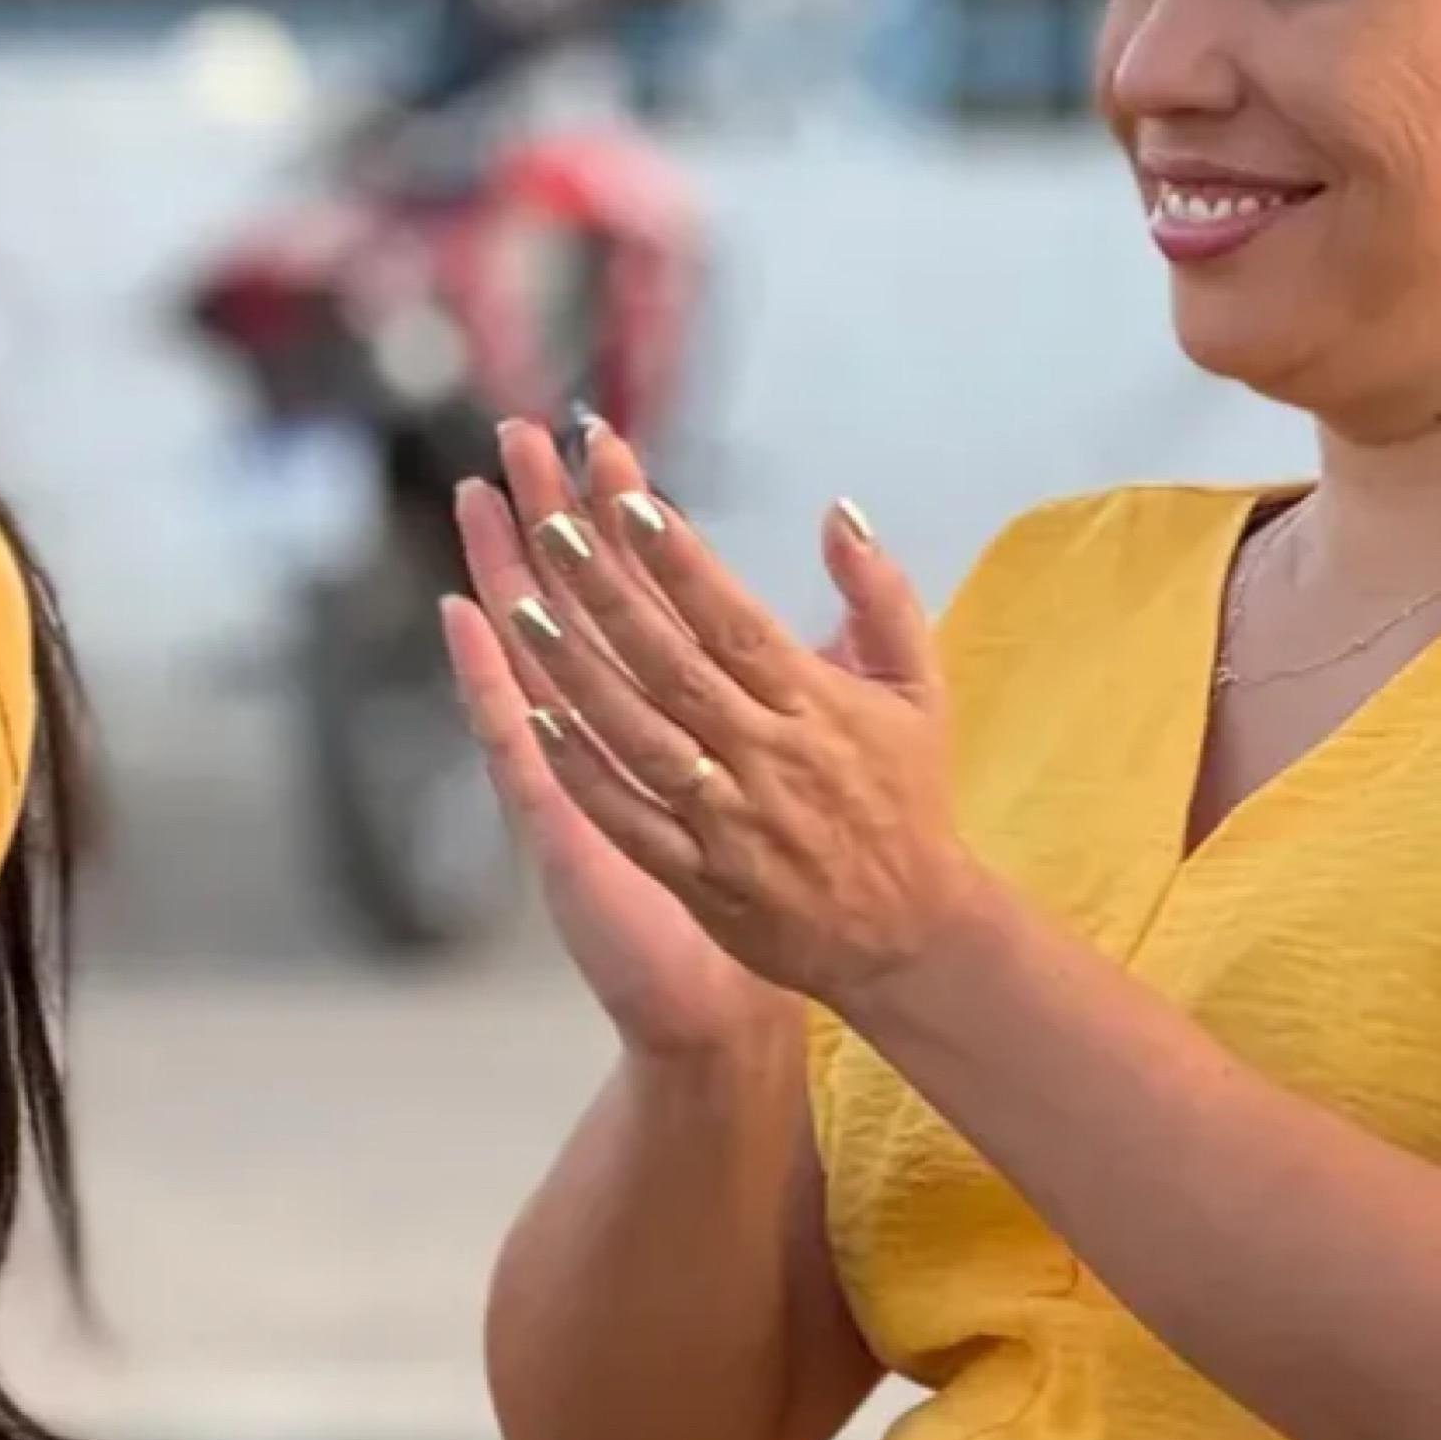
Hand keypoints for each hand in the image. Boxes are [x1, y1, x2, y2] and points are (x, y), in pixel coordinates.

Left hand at [477, 418, 989, 1017]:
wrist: (910, 936)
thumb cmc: (906, 798)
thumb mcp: (918, 689)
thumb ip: (880, 596)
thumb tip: (839, 510)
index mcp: (814, 705)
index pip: (733, 620)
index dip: (679, 562)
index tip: (628, 503)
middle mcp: (766, 756)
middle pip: (672, 665)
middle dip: (609, 594)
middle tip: (552, 527)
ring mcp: (727, 820)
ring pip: (638, 737)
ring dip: (578, 674)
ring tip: (522, 610)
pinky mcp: (699, 877)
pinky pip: (629, 819)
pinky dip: (583, 771)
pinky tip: (533, 721)